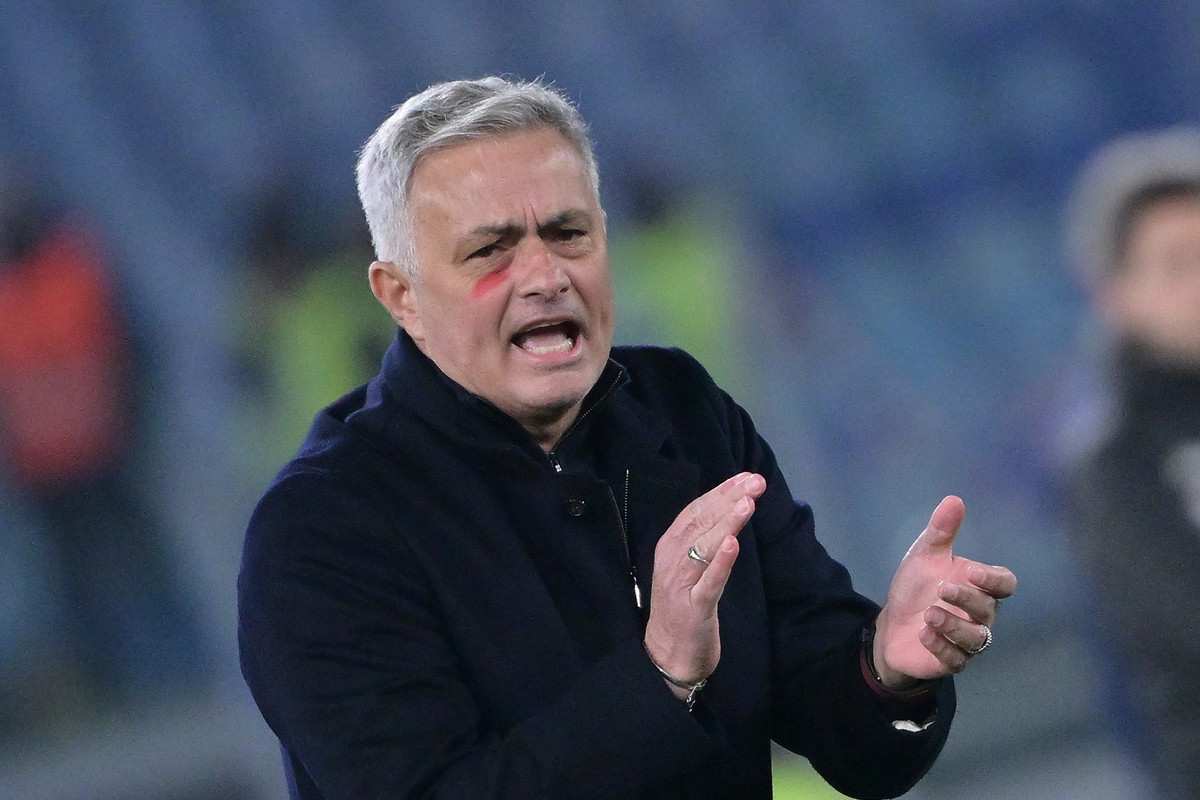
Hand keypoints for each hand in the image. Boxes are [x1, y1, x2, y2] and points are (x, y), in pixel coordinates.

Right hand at [643, 472, 766, 696]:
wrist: (667, 656)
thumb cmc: (682, 609)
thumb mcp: (689, 569)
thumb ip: (702, 542)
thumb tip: (727, 510)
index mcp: (670, 548)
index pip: (695, 512)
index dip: (720, 492)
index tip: (746, 476)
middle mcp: (671, 561)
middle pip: (700, 523)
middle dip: (729, 499)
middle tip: (756, 481)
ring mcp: (681, 585)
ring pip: (703, 547)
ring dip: (726, 523)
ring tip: (747, 502)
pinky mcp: (693, 610)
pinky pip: (708, 584)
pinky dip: (720, 563)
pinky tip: (734, 545)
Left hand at [873, 496, 1016, 687]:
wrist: (892, 624)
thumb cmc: (915, 588)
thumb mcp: (924, 557)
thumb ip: (941, 532)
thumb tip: (954, 499)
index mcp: (978, 587)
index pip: (1005, 583)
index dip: (994, 579)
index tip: (972, 572)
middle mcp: (980, 615)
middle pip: (989, 609)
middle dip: (967, 599)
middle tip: (941, 589)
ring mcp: (968, 640)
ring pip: (977, 638)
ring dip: (954, 625)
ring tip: (929, 613)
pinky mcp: (952, 660)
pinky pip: (957, 659)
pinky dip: (941, 647)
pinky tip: (924, 634)